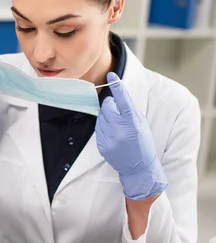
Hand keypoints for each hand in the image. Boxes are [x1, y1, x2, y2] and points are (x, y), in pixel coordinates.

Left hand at [95, 72, 166, 199]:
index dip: (116, 85)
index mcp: (133, 122)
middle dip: (110, 105)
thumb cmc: (142, 143)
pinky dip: (104, 128)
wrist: (138, 167)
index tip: (111, 75)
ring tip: (118, 127)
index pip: (123, 98)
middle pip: (107, 106)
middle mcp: (120, 129)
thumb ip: (130, 110)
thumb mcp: (141, 124)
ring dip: (107, 117)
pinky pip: (98, 129)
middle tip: (118, 113)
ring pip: (101, 117)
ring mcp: (109, 137)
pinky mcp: (101, 144)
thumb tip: (118, 96)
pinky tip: (114, 135)